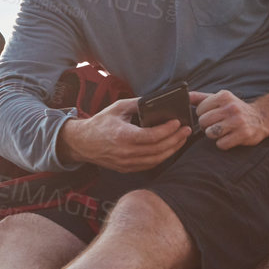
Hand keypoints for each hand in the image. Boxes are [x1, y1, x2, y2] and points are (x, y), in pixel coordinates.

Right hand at [60, 98, 189, 171]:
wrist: (82, 142)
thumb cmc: (100, 123)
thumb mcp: (117, 108)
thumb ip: (137, 104)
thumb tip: (156, 100)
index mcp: (123, 136)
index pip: (152, 136)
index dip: (167, 130)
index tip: (177, 122)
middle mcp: (125, 152)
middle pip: (158, 149)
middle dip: (175, 139)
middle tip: (186, 130)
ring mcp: (126, 163)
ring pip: (156, 159)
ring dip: (172, 149)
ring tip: (181, 138)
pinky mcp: (127, 169)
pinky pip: (149, 165)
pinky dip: (162, 157)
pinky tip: (170, 148)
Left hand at [190, 89, 268, 150]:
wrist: (261, 118)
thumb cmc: (235, 109)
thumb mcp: (221, 99)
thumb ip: (201, 98)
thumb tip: (185, 96)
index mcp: (224, 96)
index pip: (200, 109)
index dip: (202, 115)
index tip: (211, 116)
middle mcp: (231, 107)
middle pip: (204, 121)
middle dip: (206, 126)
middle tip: (215, 125)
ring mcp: (238, 121)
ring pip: (210, 133)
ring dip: (213, 135)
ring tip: (221, 131)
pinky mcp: (244, 134)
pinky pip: (222, 144)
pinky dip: (222, 144)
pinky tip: (229, 138)